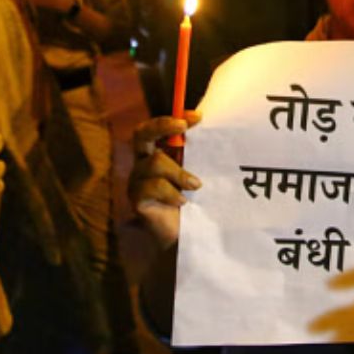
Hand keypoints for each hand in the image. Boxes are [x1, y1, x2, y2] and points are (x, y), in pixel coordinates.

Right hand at [129, 112, 202, 247]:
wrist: (185, 237)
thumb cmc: (194, 202)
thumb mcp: (197, 173)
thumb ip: (198, 154)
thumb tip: (216, 130)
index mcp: (156, 154)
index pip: (156, 127)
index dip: (172, 118)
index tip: (198, 116)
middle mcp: (143, 164)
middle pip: (140, 134)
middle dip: (162, 125)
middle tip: (183, 127)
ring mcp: (137, 182)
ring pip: (154, 162)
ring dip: (179, 172)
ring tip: (196, 186)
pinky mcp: (137, 200)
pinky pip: (152, 187)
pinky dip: (172, 193)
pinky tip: (183, 202)